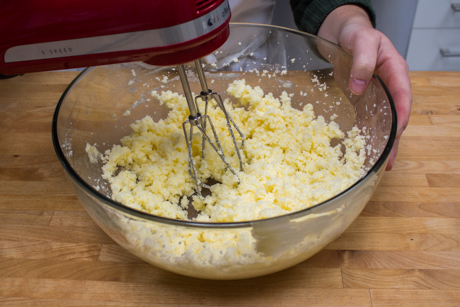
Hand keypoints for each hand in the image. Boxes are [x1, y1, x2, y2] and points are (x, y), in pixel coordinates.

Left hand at [318, 5, 411, 169]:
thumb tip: (359, 86)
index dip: (402, 114)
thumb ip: (362, 61)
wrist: (343, 34)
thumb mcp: (361, 41)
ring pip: (383, 121)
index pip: (403, 95)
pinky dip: (367, 135)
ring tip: (381, 164)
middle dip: (394, 138)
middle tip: (389, 160)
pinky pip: (367, 120)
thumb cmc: (356, 34)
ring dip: (382, 141)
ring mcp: (377, 95)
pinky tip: (364, 150)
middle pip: (396, 114)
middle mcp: (389, 85)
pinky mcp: (364, 100)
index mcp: (394, 69)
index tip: (398, 131)